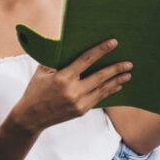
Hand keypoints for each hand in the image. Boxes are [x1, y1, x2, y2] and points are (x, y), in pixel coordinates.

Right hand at [12, 39, 132, 132]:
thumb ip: (57, 57)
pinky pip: (99, 99)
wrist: (31, 117)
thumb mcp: (42, 71)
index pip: (86, 60)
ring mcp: (78, 103)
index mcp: (62, 78)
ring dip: (117, 80)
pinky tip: (118, 85)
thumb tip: (71, 42)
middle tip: (129, 62)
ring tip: (128, 73)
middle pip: (100, 76)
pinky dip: (109, 91)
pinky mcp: (81, 111)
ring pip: (103, 89)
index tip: (113, 43)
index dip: (101, 50)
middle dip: (116, 68)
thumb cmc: (36, 89)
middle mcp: (72, 91)